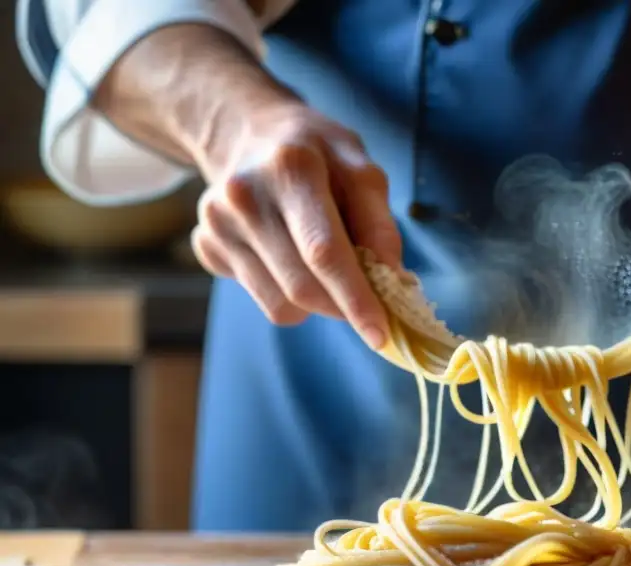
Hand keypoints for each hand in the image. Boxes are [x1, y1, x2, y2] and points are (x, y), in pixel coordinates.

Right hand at [191, 100, 400, 347]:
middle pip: (302, 287)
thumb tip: (392, 280)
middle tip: (368, 302)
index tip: (380, 334)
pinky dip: (288, 294)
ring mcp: (217, 224)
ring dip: (317, 303)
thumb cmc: (316, 153)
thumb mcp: (359, 166)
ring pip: (280, 304)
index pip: (324, 252)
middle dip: (342, 307)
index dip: (355, 299)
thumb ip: (379, 223)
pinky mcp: (205, 246)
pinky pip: (261, 299)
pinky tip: (288, 255)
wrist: (248, 132)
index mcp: (290, 168)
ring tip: (323, 265)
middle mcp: (244, 197)